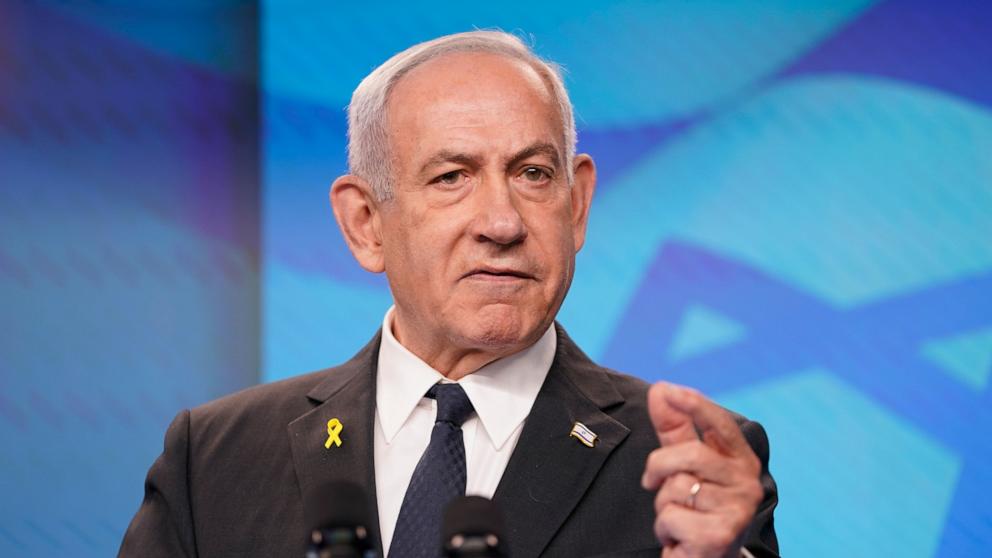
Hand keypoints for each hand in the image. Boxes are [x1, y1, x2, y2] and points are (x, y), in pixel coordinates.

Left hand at [641, 382, 762, 557]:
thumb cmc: (696, 509)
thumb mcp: (685, 466)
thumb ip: (675, 429)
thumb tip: (660, 389)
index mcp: (742, 460)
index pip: (720, 425)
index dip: (694, 405)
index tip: (667, 389)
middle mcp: (748, 483)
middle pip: (690, 454)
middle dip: (659, 467)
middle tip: (653, 484)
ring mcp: (737, 510)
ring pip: (677, 488)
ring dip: (663, 504)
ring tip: (679, 517)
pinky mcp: (720, 536)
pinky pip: (672, 516)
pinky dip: (664, 528)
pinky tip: (679, 537)